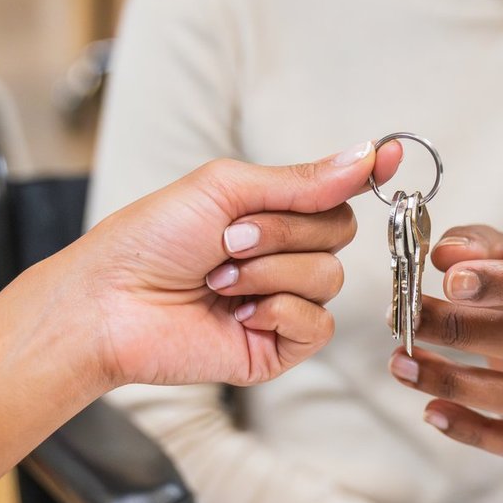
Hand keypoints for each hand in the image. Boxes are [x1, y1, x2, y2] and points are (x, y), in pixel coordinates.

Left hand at [60, 141, 401, 390]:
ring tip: (217, 281)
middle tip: (229, 241)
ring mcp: (284, 304)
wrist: (110, 302)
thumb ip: (302, 180)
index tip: (392, 154)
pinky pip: (318, 325)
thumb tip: (368, 156)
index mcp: (272, 215)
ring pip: (330, 278)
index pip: (337, 195)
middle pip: (340, 233)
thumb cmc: (150, 239)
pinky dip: (279, 313)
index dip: (366, 176)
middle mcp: (284, 258)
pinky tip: (237, 314)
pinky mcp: (278, 347)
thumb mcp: (226, 189)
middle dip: (284, 232)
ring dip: (268, 273)